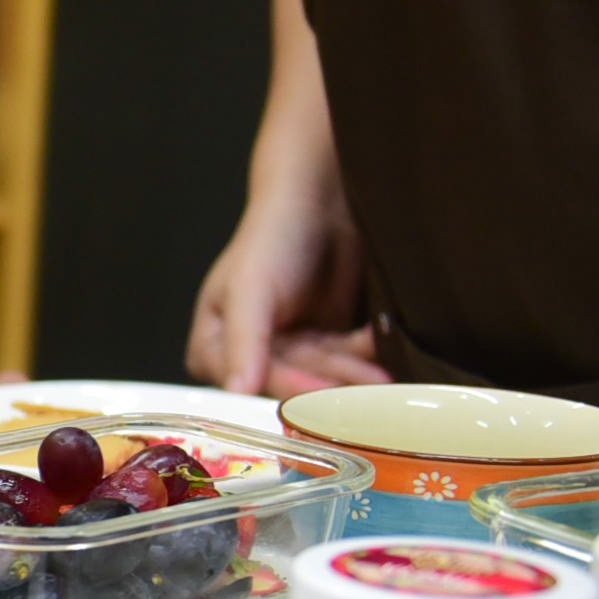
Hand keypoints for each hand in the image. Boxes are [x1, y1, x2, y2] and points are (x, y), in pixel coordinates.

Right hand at [185, 190, 388, 398]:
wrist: (318, 201)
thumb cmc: (271, 237)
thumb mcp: (250, 289)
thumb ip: (244, 341)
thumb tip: (238, 391)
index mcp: (214, 346)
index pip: (253, 380)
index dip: (288, 388)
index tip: (322, 397)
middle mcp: (249, 355)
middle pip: (293, 380)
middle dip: (331, 382)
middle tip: (367, 390)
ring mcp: (288, 349)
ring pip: (324, 373)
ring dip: (355, 372)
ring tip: (384, 377)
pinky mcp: (323, 342)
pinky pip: (346, 359)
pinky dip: (366, 353)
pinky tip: (381, 343)